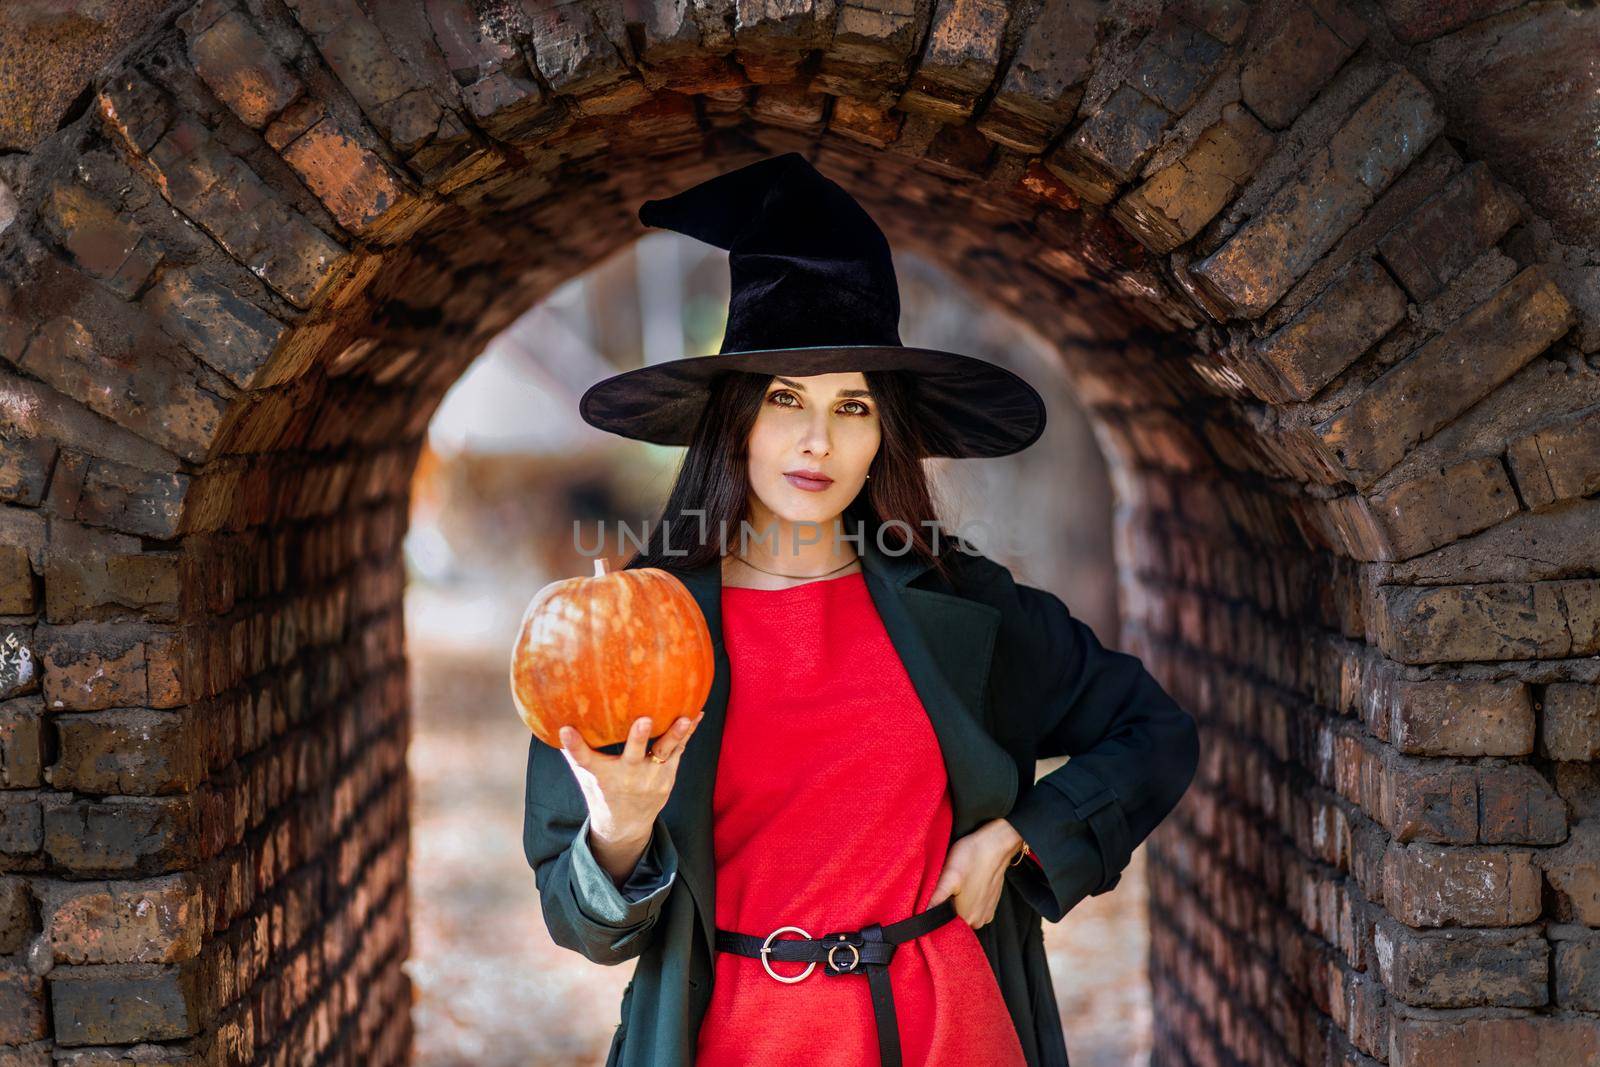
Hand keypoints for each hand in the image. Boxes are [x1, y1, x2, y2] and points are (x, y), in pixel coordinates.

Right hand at [557, 712, 703, 880]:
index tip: (565, 730)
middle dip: (638, 738)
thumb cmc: (601, 790)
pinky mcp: (667, 776)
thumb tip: (556, 717)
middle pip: (631, 755)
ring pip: (664, 752)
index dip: (572, 745)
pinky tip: (697, 713)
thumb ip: (575, 750)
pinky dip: (688, 733)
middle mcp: (626, 777)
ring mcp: (650, 778)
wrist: (626, 825)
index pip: (582, 759)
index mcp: (600, 774)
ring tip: (685, 718)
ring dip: (675, 735)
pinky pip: (678, 750)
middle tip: (644, 720)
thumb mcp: (585, 775)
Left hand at [928, 818, 1025, 928]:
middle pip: (953, 920)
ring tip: (954, 885)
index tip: (932, 898)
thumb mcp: (948, 876)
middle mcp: (978, 921)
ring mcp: (986, 913)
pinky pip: (974, 907)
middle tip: (944, 887)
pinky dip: (967, 899)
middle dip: (945, 907)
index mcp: (967, 918)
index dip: (934, 913)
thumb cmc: (972, 857)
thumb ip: (936, 899)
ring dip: (957, 903)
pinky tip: (965, 885)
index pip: (943, 924)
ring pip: (964, 913)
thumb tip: (922, 915)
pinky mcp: (990, 904)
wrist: (995, 845)